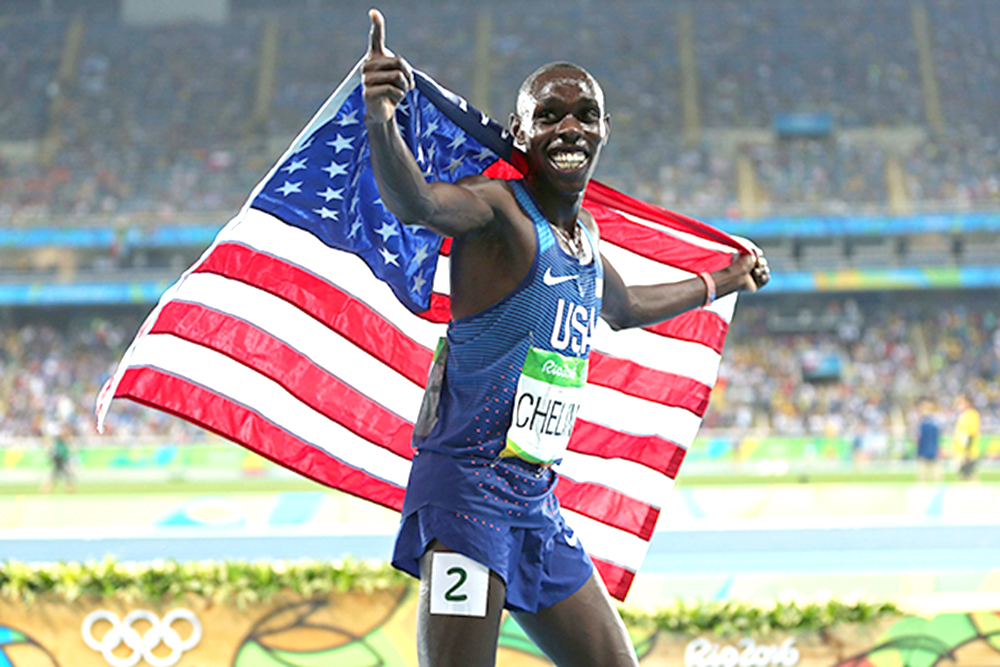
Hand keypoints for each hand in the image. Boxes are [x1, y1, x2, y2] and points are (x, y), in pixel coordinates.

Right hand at [362, 9, 413, 124]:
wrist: (383, 112)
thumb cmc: (393, 91)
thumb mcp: (401, 76)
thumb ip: (401, 66)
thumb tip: (399, 69)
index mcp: (376, 58)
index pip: (376, 38)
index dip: (377, 25)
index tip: (374, 13)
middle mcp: (368, 66)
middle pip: (399, 62)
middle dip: (408, 76)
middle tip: (407, 86)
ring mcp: (366, 79)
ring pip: (397, 77)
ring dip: (405, 88)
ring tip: (401, 93)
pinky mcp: (367, 93)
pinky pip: (392, 90)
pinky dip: (399, 96)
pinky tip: (395, 101)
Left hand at [724, 250, 769, 293]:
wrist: (736, 276)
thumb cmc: (739, 264)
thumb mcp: (745, 253)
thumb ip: (753, 250)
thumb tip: (760, 252)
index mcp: (747, 261)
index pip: (759, 257)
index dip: (759, 257)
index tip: (757, 257)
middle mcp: (751, 269)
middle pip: (763, 263)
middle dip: (762, 263)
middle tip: (757, 264)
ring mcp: (755, 277)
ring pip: (766, 270)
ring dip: (762, 270)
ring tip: (755, 272)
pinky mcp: (758, 284)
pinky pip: (767, 278)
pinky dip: (765, 277)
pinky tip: (760, 277)